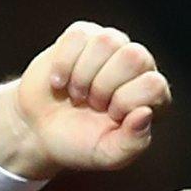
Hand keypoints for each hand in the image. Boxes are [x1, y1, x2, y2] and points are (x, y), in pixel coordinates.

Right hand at [0, 21, 170, 179]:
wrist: (36, 132)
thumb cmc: (77, 143)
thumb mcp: (106, 155)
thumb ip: (131, 144)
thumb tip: (144, 114)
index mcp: (151, 95)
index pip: (154, 84)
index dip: (125, 102)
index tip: (109, 117)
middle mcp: (137, 66)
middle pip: (133, 56)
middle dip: (103, 86)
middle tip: (91, 104)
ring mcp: (111, 47)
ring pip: (107, 41)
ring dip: (82, 74)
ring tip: (76, 93)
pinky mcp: (82, 37)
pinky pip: (78, 35)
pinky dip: (62, 63)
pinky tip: (59, 81)